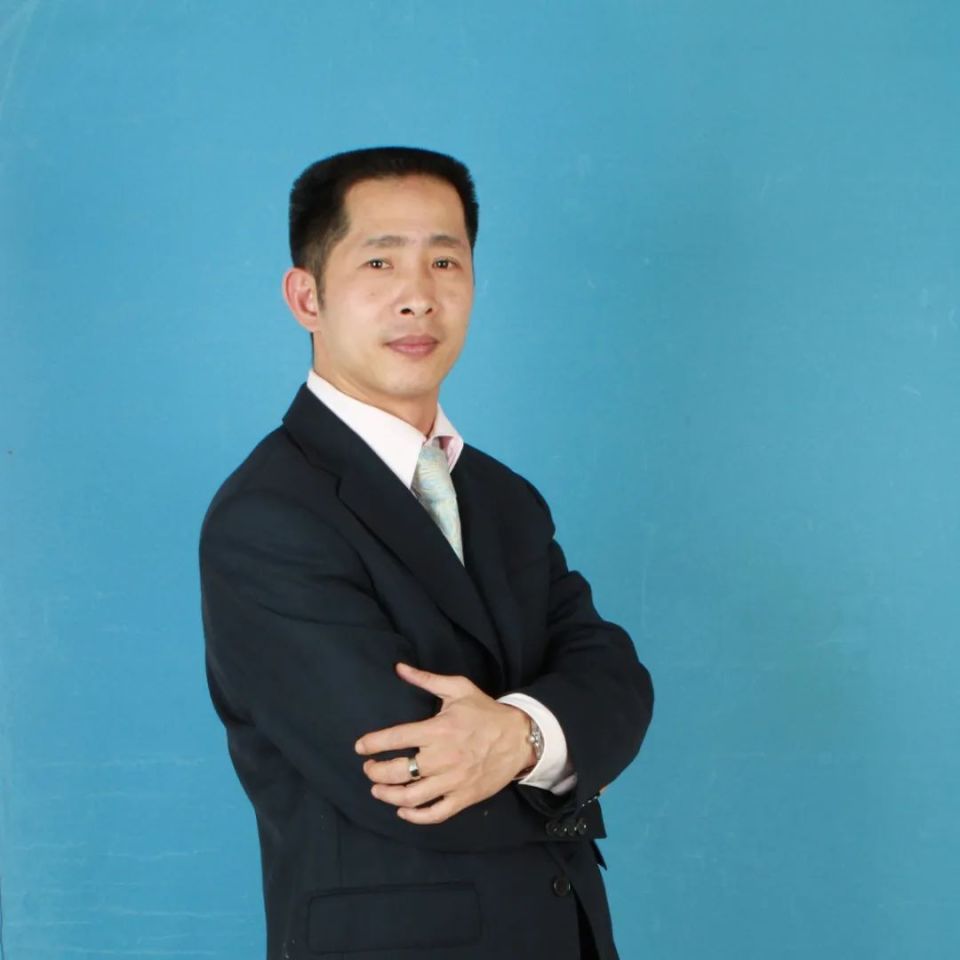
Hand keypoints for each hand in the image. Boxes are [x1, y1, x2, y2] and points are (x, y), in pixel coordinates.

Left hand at [354, 663, 534, 824]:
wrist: (520, 737)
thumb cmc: (485, 712)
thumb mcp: (458, 688)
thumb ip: (426, 679)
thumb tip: (399, 668)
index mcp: (438, 729)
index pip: (396, 738)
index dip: (373, 743)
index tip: (360, 747)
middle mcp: (443, 757)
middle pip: (399, 771)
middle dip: (376, 771)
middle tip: (369, 769)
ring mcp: (454, 781)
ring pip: (413, 796)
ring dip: (389, 795)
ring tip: (378, 790)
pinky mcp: (464, 797)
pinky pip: (436, 813)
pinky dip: (416, 816)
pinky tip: (404, 810)